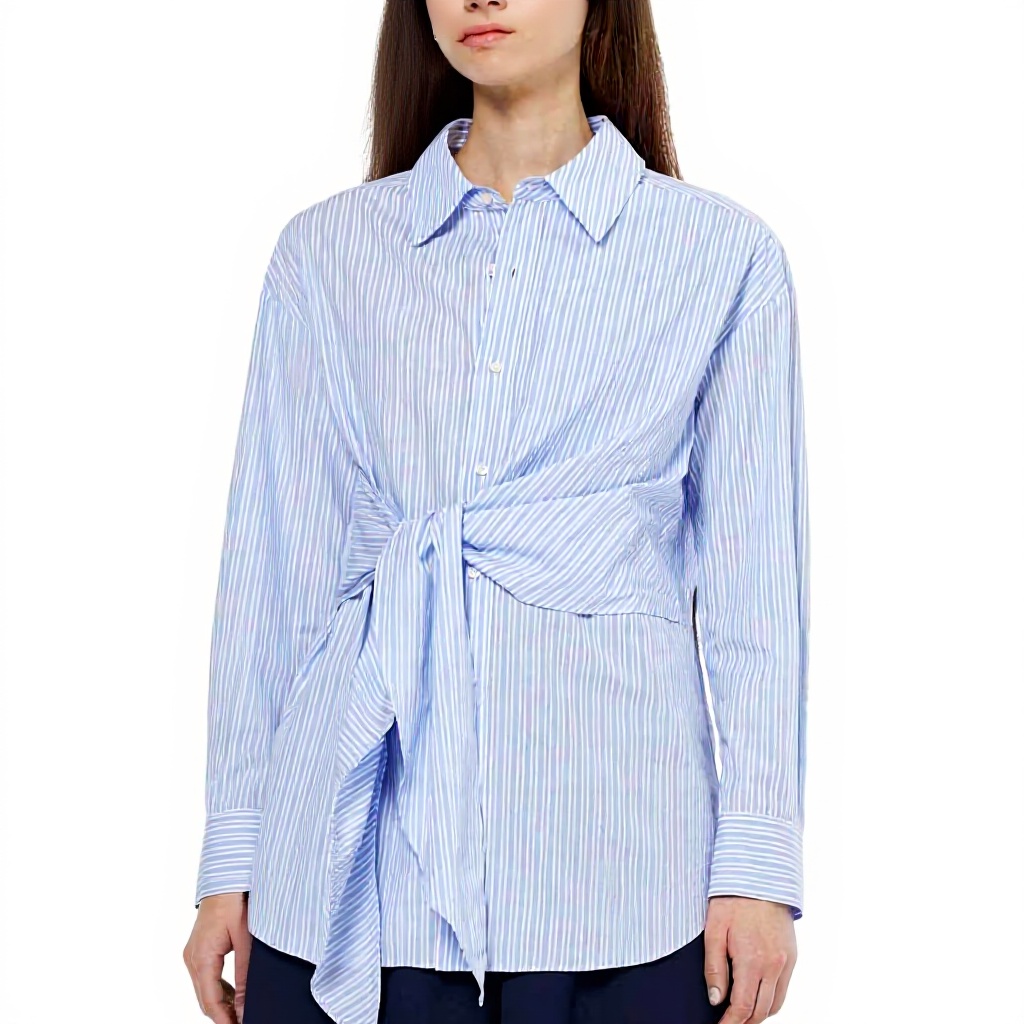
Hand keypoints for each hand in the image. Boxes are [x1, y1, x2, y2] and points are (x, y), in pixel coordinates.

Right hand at [183, 892, 252, 1022]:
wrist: (225, 879)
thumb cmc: (235, 902)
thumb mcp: (246, 939)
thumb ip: (245, 974)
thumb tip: (245, 1005)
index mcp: (202, 958)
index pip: (210, 1001)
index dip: (224, 1020)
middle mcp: (192, 959)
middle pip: (205, 999)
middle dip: (222, 1015)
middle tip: (242, 1022)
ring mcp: (192, 955)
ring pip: (204, 990)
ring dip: (220, 1004)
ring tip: (240, 1013)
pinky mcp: (197, 950)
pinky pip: (205, 978)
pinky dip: (217, 990)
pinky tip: (233, 996)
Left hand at [703, 895, 796, 1021]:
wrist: (761, 878)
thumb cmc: (733, 900)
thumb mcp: (714, 930)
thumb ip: (714, 967)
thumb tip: (716, 999)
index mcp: (752, 961)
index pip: (743, 1007)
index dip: (730, 1023)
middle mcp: (774, 966)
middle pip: (760, 1011)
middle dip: (743, 1022)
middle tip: (727, 1022)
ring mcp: (786, 962)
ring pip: (775, 1004)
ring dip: (758, 1013)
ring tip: (740, 1013)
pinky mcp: (792, 956)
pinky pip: (783, 989)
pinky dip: (771, 1000)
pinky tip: (757, 995)